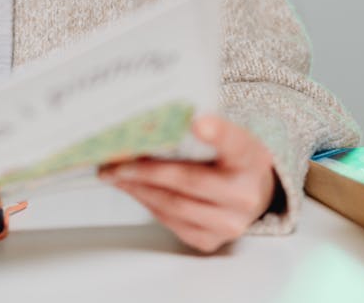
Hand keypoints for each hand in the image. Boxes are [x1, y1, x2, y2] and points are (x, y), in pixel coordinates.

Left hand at [97, 115, 277, 252]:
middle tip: (117, 159)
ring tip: (114, 173)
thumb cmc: (227, 160)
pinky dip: (146, 202)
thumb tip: (145, 126)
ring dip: (138, 187)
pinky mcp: (210, 240)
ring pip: (174, 204)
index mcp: (250, 158)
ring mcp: (230, 222)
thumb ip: (195, 132)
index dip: (217, 133)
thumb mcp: (224, 138)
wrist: (249, 193)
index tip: (197, 123)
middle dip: (146, 169)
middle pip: (190, 180)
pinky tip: (131, 188)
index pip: (234, 143)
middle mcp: (245, 194)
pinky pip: (170, 221)